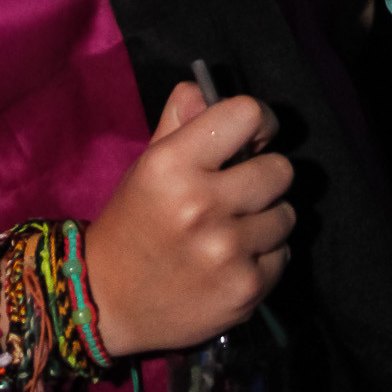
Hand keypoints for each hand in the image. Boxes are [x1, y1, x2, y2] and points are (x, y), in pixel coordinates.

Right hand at [84, 81, 294, 357]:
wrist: (104, 301)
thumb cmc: (131, 223)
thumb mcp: (147, 164)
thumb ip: (179, 120)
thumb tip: (206, 90)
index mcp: (172, 164)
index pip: (247, 114)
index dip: (259, 122)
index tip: (253, 138)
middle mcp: (201, 205)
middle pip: (280, 169)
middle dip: (263, 176)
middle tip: (238, 192)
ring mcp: (226, 250)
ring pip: (286, 214)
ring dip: (265, 220)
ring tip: (232, 230)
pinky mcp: (246, 288)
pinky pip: (284, 255)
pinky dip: (264, 257)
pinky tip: (231, 261)